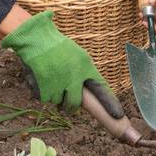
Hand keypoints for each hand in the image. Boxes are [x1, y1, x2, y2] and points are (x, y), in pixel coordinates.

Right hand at [0, 11, 122, 115]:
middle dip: (69, 106)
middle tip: (67, 106)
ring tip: (49, 78)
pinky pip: (44, 98)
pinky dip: (42, 92)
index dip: (109, 103)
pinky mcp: (44, 87)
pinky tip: (41, 78)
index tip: (118, 116)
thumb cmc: (57, 48)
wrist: (36, 39)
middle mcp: (74, 76)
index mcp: (85, 67)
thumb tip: (87, 92)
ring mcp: (59, 83)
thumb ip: (84, 73)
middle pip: (74, 103)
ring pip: (57, 100)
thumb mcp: (78, 56)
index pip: (101, 88)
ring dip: (53, 94)